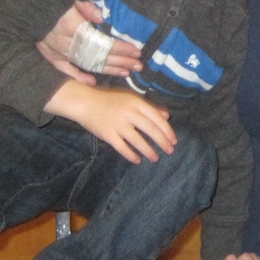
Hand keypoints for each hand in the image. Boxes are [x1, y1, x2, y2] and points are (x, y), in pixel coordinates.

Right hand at [38, 2, 143, 84]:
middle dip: (120, 61)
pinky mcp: (50, 56)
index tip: (136, 51)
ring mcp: (58, 52)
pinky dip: (78, 76)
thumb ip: (85, 5)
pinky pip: (65, 70)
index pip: (103, 42)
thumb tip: (102, 16)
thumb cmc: (52, 1)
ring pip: (87, 64)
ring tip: (126, 73)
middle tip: (138, 65)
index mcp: (73, 28)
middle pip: (99, 56)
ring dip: (107, 69)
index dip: (121, 48)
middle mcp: (67, 43)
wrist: (25, 8)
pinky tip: (92, 81)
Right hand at [45, 82, 174, 162]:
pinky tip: (137, 160)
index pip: (156, 118)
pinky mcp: (107, 134)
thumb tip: (166, 116)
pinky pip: (121, 147)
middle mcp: (128, 113)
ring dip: (148, 150)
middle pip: (150, 129)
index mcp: (136, 102)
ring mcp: (117, 124)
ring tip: (155, 158)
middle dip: (162, 141)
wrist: (85, 102)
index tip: (174, 140)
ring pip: (137, 140)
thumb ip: (149, 107)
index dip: (167, 130)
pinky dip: (130, 154)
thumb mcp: (131, 98)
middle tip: (170, 151)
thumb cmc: (110, 100)